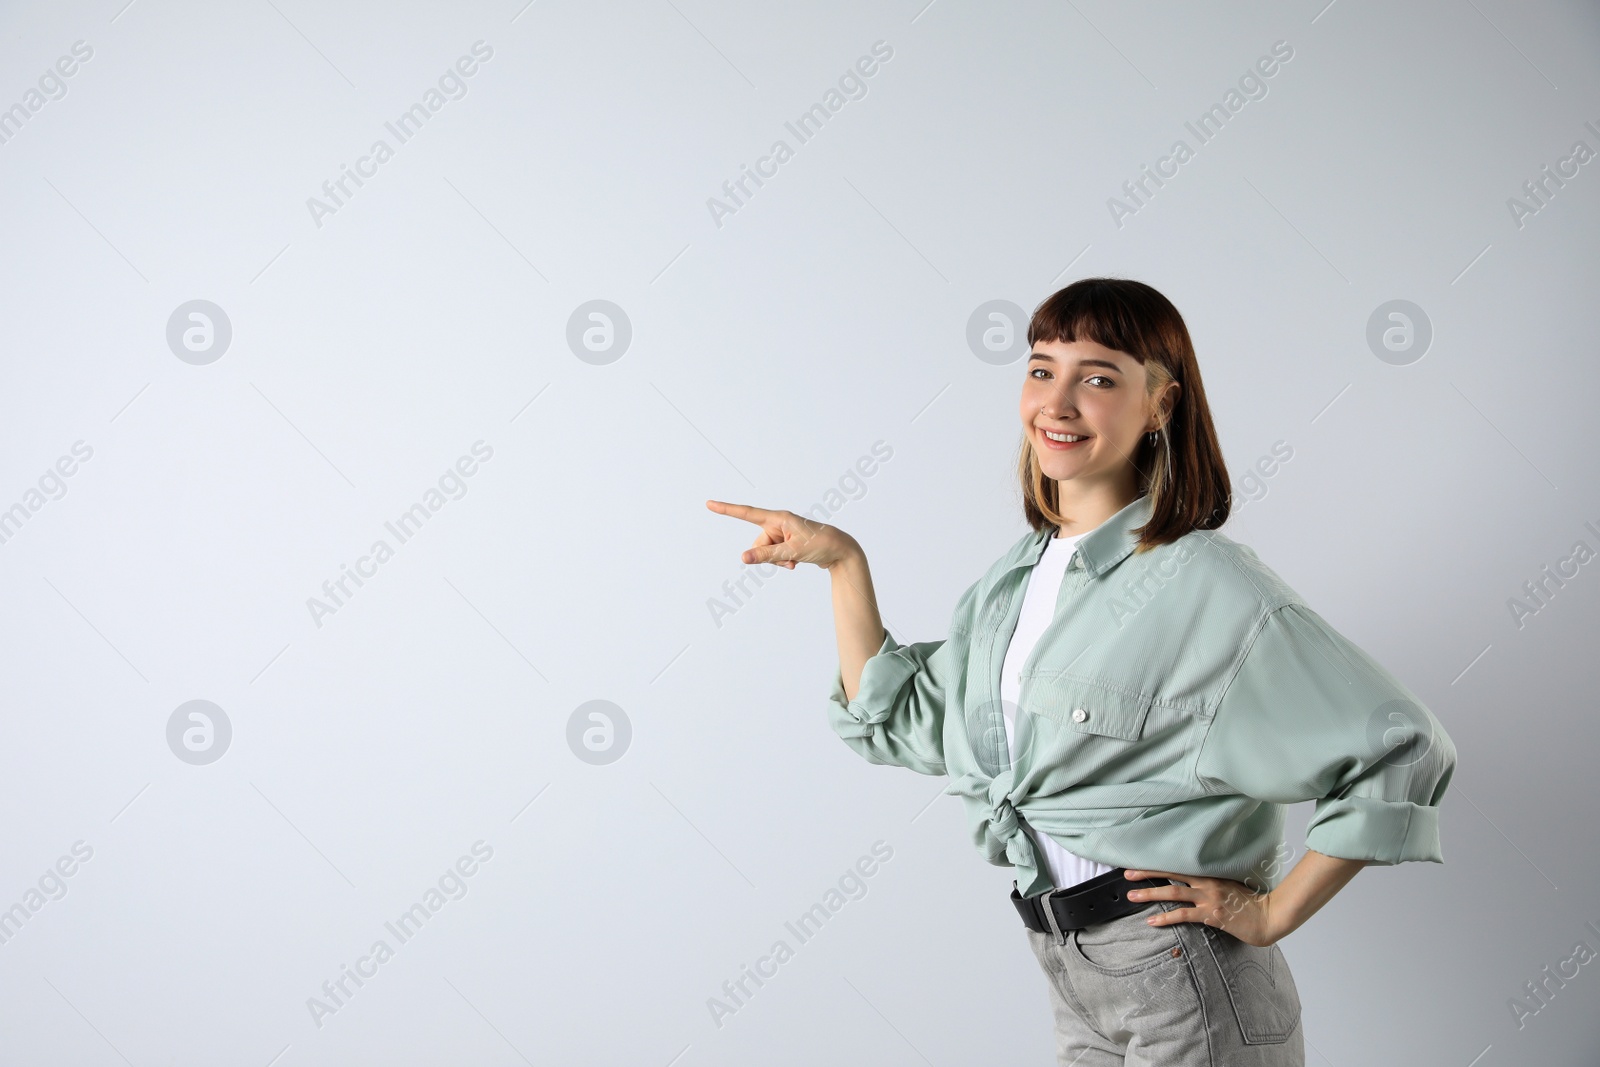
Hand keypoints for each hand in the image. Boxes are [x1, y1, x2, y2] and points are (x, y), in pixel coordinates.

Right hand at [705, 500, 860, 570]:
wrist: (841, 551)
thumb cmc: (820, 545)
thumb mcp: (792, 552)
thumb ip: (766, 555)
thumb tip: (743, 558)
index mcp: (779, 518)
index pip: (747, 513)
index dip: (727, 510)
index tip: (710, 504)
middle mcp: (778, 523)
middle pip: (758, 543)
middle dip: (768, 556)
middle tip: (788, 559)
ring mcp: (783, 533)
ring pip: (766, 552)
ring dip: (777, 561)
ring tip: (795, 562)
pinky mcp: (787, 542)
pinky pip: (774, 555)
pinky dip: (782, 562)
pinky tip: (796, 563)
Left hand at [1123, 868, 1284, 946]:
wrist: (1269, 917)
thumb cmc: (1252, 904)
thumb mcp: (1232, 887)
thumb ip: (1214, 883)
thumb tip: (1197, 884)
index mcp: (1211, 874)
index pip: (1180, 865)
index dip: (1159, 864)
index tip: (1141, 862)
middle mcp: (1207, 883)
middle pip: (1171, 874)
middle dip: (1147, 873)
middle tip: (1127, 874)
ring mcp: (1208, 898)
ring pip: (1173, 892)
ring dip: (1150, 894)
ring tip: (1131, 896)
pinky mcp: (1211, 915)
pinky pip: (1183, 915)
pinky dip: (1165, 917)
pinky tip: (1152, 920)